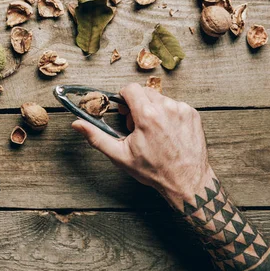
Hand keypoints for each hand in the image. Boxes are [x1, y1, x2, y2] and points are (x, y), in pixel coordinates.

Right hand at [72, 83, 213, 208]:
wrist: (187, 181)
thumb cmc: (153, 170)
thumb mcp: (120, 155)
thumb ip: (96, 137)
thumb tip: (77, 124)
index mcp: (147, 116)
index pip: (130, 88)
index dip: (123, 97)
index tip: (124, 111)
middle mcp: (166, 108)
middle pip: (144, 91)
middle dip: (137, 104)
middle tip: (136, 125)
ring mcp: (182, 110)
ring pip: (159, 98)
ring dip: (152, 109)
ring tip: (152, 131)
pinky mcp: (193, 114)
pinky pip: (174, 104)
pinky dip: (167, 114)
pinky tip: (166, 132)